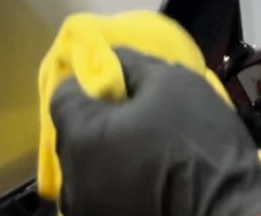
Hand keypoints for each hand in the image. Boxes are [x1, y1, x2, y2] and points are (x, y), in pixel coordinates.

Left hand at [51, 50, 260, 215]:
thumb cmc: (197, 144)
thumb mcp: (170, 81)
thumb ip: (131, 63)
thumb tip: (112, 60)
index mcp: (81, 137)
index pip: (63, 95)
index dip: (89, 83)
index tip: (117, 84)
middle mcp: (72, 180)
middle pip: (72, 134)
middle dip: (97, 120)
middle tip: (135, 116)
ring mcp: (87, 211)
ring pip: (85, 169)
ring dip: (104, 155)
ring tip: (142, 151)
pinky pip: (100, 196)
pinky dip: (115, 184)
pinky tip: (146, 178)